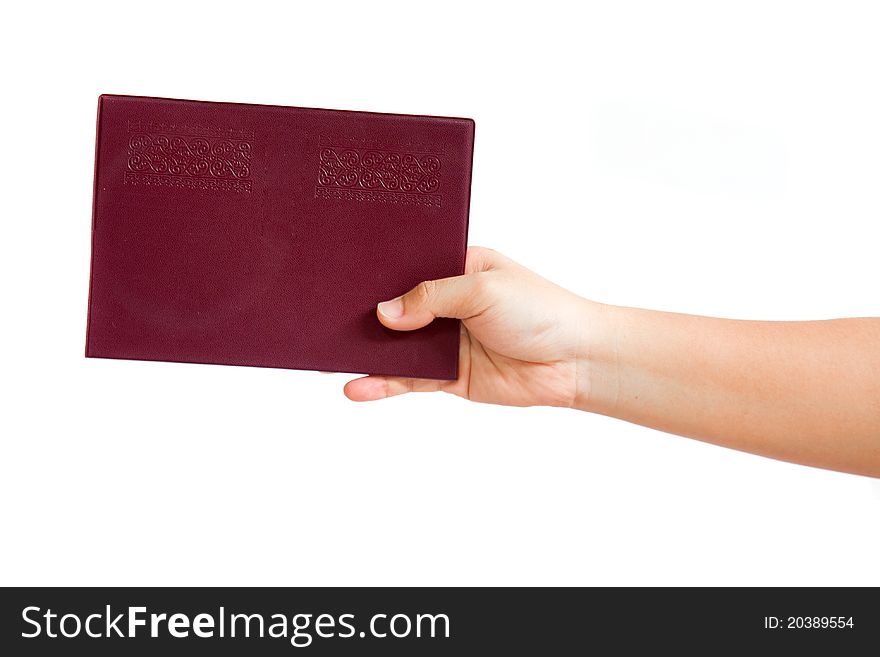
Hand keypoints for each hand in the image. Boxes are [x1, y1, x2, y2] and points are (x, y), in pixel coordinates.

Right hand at [344, 247, 597, 406]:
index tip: (342, 272)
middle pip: (396, 306)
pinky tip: (355, 386)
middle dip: (364, 312)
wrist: (576, 361)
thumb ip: (431, 297)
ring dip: (367, 350)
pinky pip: (408, 379)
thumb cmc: (541, 310)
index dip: (378, 270)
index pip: (408, 266)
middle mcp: (448, 303)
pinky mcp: (449, 375)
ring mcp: (446, 340)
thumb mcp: (482, 289)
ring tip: (326, 354)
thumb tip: (384, 313)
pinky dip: (382, 383)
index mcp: (458, 268)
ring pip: (397, 345)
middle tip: (322, 313)